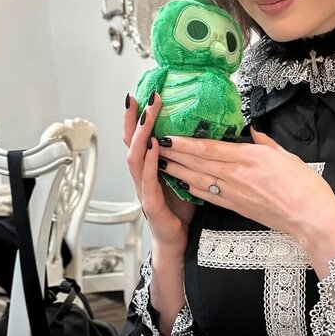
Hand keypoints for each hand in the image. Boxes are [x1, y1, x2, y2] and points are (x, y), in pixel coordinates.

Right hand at [124, 93, 194, 253]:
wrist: (177, 241)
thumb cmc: (180, 210)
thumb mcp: (185, 177)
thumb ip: (186, 158)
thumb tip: (203, 134)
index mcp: (150, 169)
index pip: (140, 138)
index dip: (138, 117)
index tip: (142, 95)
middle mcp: (142, 176)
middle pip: (131, 142)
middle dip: (135, 119)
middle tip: (140, 98)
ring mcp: (144, 189)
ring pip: (135, 157)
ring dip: (141, 134)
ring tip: (147, 116)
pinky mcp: (150, 203)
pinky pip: (148, 179)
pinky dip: (150, 161)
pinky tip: (154, 147)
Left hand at [157, 128, 334, 266]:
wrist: (311, 219)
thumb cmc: (305, 187)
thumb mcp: (287, 156)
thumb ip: (265, 143)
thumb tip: (252, 132)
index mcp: (249, 157)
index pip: (209, 148)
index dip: (185, 142)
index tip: (169, 134)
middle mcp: (237, 175)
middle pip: (198, 162)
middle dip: (174, 154)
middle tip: (155, 145)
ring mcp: (235, 193)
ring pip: (199, 179)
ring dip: (178, 170)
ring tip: (161, 162)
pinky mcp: (237, 208)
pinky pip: (209, 196)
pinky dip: (193, 189)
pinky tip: (181, 184)